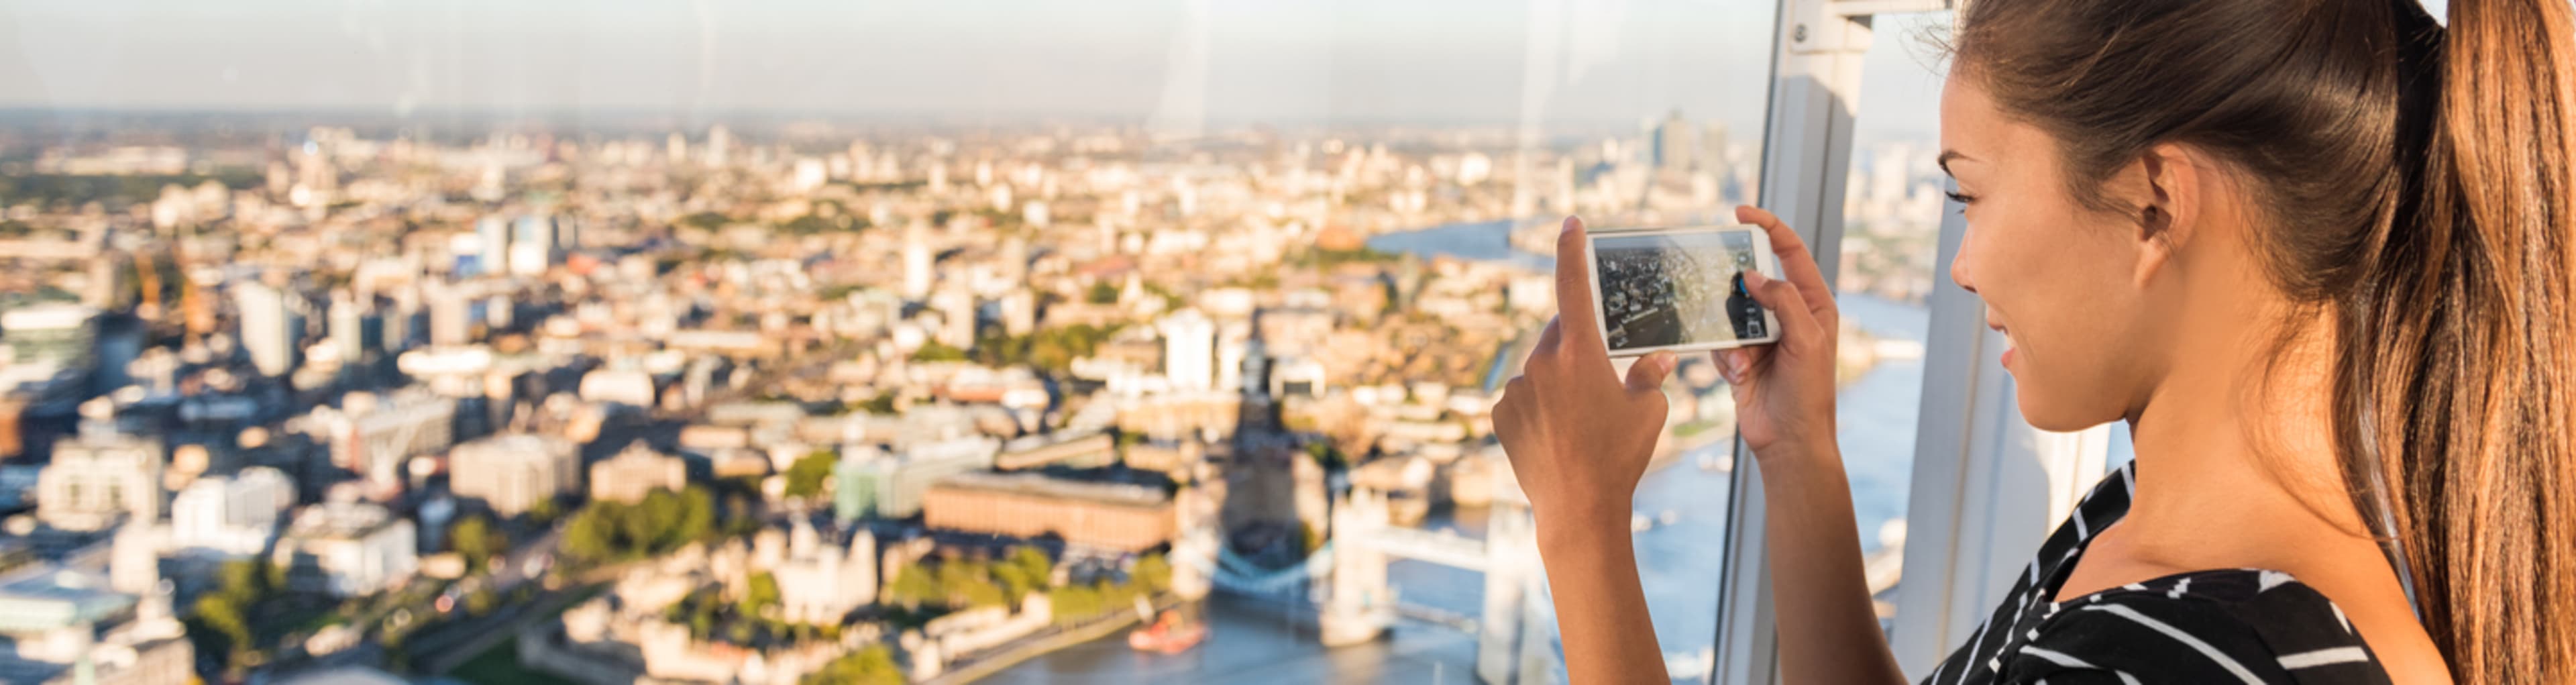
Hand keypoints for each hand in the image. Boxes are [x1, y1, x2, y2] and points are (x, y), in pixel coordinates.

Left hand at [1493, 216, 1680, 530]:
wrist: (1578, 509)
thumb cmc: (1619, 457)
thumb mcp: (1649, 411)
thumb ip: (1649, 375)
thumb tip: (1656, 359)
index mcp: (1579, 352)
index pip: (1573, 285)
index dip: (1572, 249)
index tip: (1570, 223)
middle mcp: (1541, 362)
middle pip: (1562, 335)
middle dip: (1580, 346)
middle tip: (1602, 381)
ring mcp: (1516, 388)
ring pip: (1542, 368)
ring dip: (1560, 381)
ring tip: (1582, 423)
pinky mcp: (1500, 413)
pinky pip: (1524, 396)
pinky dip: (1540, 406)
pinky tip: (1558, 435)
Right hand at [1715, 205, 1839, 462]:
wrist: (1790, 442)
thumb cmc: (1810, 393)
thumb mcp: (1808, 340)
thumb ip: (1782, 302)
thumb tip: (1753, 276)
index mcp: (1813, 305)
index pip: (1791, 253)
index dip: (1769, 228)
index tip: (1742, 213)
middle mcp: (1787, 316)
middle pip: (1755, 278)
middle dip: (1736, 281)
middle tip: (1719, 275)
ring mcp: (1762, 337)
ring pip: (1730, 309)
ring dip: (1730, 326)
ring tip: (1743, 352)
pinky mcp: (1739, 358)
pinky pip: (1719, 340)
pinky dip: (1723, 354)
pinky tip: (1739, 372)